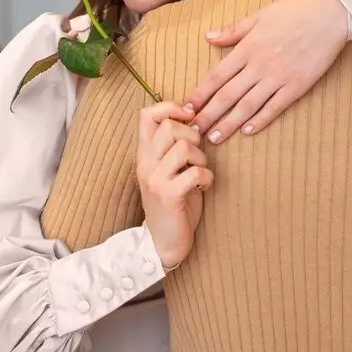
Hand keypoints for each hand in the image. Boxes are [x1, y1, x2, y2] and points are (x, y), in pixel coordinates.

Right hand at [136, 102, 213, 269]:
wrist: (164, 243)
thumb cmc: (174, 202)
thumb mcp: (170, 169)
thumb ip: (175, 146)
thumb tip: (194, 119)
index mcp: (145, 154)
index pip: (146, 115)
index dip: (170, 108)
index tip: (188, 118)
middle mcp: (146, 163)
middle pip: (168, 127)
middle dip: (191, 135)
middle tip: (196, 154)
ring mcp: (155, 180)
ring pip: (183, 147)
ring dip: (201, 158)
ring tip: (199, 172)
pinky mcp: (169, 196)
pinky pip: (195, 172)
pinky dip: (206, 177)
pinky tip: (204, 187)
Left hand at [186, 0, 348, 141]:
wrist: (331, 14)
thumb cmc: (294, 11)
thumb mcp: (259, 16)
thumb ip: (233, 30)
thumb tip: (207, 37)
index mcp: (247, 48)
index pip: (216, 76)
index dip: (200, 94)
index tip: (187, 109)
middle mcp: (259, 65)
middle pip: (227, 95)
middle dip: (208, 115)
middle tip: (193, 131)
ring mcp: (279, 77)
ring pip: (248, 106)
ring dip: (229, 123)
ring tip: (215, 137)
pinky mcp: (297, 86)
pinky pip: (275, 107)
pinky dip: (260, 120)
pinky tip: (248, 131)